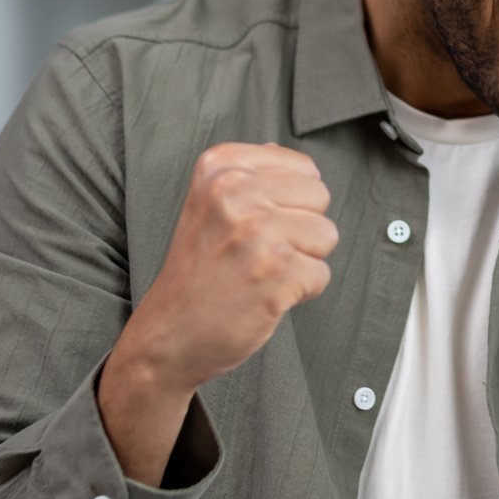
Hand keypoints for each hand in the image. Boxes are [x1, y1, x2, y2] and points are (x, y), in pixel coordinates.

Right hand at [120, 142, 338, 394]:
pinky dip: (301, 292)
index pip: (305, 169)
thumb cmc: (202, 268)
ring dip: (302, 261)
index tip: (250, 227)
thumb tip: (307, 167)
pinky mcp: (276, 271)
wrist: (171, 332)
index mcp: (221, 166)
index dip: (290, 204)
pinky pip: (321, 274)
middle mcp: (235, 189)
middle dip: (300, 230)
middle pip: (320, 197)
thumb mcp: (212, 205)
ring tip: (260, 273)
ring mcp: (256, 230)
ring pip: (326, 234)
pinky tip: (264, 295)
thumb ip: (256, 178)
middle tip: (257, 253)